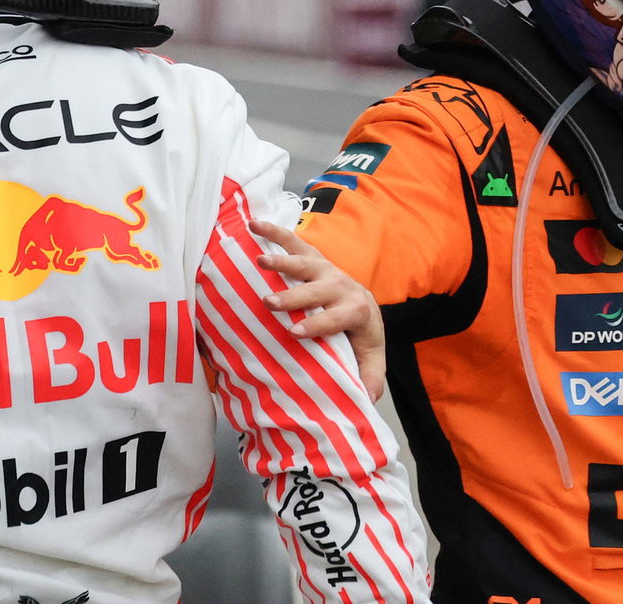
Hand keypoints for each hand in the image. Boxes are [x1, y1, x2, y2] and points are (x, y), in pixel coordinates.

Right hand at [249, 220, 385, 401]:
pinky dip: (274, 231)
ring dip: (282, 262)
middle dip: (294, 297)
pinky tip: (253, 224)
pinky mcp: (313, 258)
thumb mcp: (369, 356)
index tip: (295, 333)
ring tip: (259, 261)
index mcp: (356, 310)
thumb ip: (369, 376)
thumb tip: (367, 399)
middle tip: (271, 304)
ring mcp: (325, 269)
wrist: (363, 300)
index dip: (318, 325)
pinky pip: (292, 242)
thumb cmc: (360, 333)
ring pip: (304, 263)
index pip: (337, 317)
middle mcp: (341, 285)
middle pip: (317, 290)